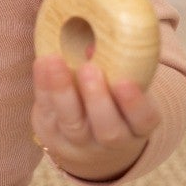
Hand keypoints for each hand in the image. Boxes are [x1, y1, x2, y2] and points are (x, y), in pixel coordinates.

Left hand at [31, 54, 158, 180]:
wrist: (87, 135)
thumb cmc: (113, 99)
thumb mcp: (124, 85)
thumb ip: (119, 66)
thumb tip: (95, 42)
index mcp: (138, 127)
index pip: (144, 120)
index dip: (135, 104)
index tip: (124, 81)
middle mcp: (113, 142)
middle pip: (107, 130)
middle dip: (97, 99)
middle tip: (89, 69)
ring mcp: (80, 143)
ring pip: (72, 124)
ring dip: (62, 91)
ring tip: (55, 61)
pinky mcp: (52, 135)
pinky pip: (47, 113)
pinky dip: (43, 87)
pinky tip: (42, 63)